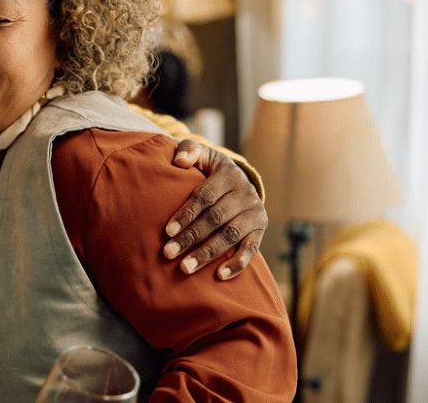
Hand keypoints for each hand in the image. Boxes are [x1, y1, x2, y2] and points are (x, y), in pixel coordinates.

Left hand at [164, 140, 267, 279]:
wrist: (237, 182)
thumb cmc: (209, 170)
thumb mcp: (201, 155)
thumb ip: (189, 151)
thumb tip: (179, 161)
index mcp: (229, 174)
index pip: (204, 197)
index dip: (185, 214)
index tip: (167, 232)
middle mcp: (245, 193)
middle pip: (215, 219)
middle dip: (191, 237)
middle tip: (169, 253)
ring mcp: (255, 212)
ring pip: (230, 236)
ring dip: (207, 253)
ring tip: (185, 267)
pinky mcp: (260, 230)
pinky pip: (251, 249)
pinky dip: (237, 263)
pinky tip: (220, 275)